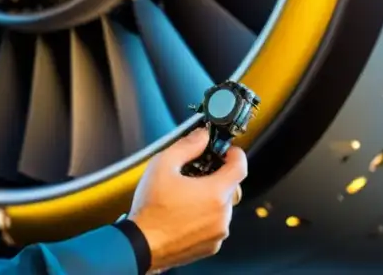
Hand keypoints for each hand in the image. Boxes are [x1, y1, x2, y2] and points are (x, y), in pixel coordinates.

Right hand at [126, 127, 246, 271]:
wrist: (141, 244)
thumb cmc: (151, 209)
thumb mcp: (163, 165)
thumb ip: (187, 146)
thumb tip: (201, 136)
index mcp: (215, 193)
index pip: (240, 167)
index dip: (236, 154)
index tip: (229, 151)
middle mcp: (222, 214)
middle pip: (230, 187)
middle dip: (218, 177)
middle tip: (198, 172)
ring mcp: (217, 232)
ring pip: (222, 207)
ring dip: (210, 198)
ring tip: (185, 196)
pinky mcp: (210, 246)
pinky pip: (215, 225)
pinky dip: (205, 216)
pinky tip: (184, 213)